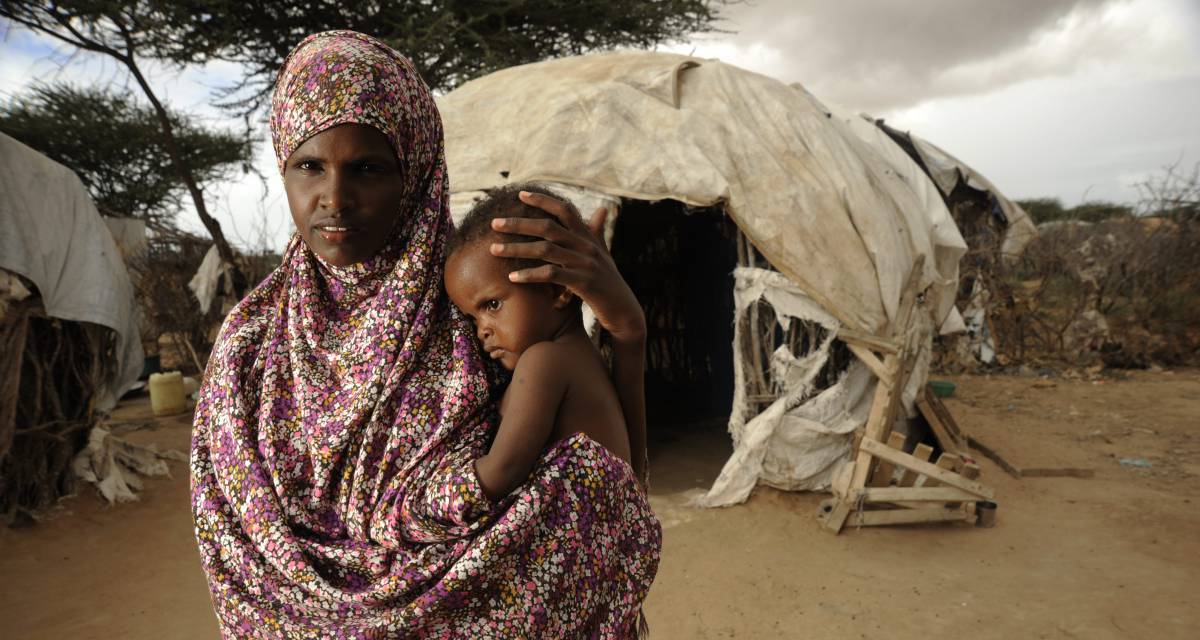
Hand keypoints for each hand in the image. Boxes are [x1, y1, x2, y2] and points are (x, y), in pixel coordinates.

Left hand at [490, 191, 645, 341]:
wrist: (624, 311)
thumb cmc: (609, 283)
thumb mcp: (603, 254)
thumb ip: (597, 232)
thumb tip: (602, 208)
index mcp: (589, 237)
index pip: (565, 210)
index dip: (543, 200)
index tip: (521, 195)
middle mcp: (587, 246)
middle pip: (548, 227)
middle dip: (519, 224)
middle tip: (494, 223)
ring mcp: (586, 264)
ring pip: (545, 249)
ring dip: (516, 248)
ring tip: (494, 250)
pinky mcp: (583, 283)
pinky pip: (551, 275)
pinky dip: (530, 275)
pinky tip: (513, 277)